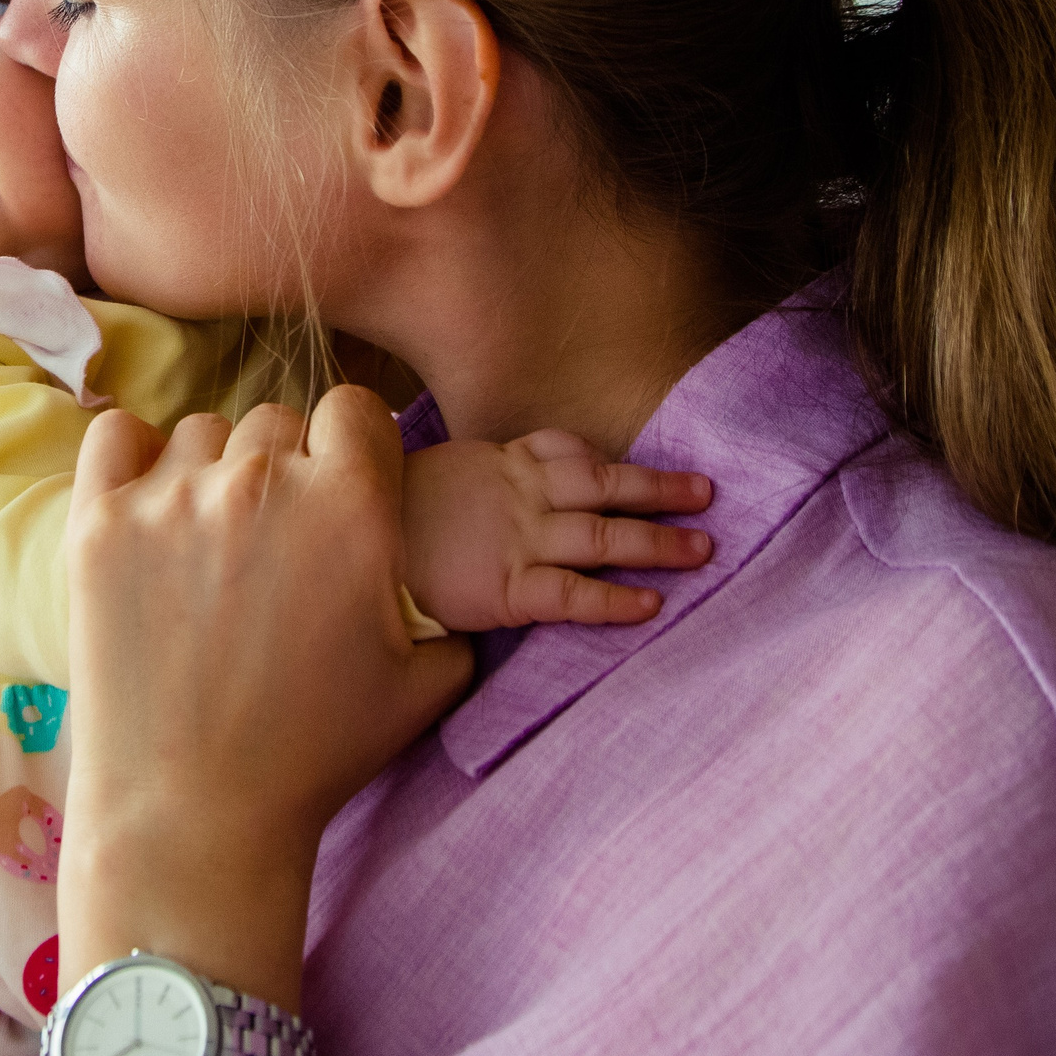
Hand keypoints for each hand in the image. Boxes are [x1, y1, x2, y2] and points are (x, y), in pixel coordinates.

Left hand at [59, 388, 474, 1009]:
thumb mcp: (421, 685)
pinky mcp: (98, 521)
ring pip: (202, 433)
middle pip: (278, 422)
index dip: (354, 449)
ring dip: (213, 471)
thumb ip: (448, 615)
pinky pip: (116, 437)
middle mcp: (262, 481)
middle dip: (286, 469)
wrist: (193, 814)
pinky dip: (134, 461)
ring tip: (211, 545)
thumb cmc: (313, 756)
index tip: (341, 491)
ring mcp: (172, 497)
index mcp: (351, 505)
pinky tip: (149, 510)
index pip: (356, 410)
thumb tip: (451, 588)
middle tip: (276, 542)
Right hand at [400, 430, 712, 630]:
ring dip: (659, 541)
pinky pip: (576, 594)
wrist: (348, 549)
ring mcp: (520, 539)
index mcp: (499, 463)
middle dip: (659, 488)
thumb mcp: (423, 474)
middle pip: (605, 485)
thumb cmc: (377, 514)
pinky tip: (652, 605)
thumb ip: (463, 479)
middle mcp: (520, 494)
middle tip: (706, 492)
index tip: (630, 468)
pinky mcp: (511, 588)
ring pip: (605, 536)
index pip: (564, 450)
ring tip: (703, 547)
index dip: (605, 459)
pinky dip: (617, 601)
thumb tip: (471, 491)